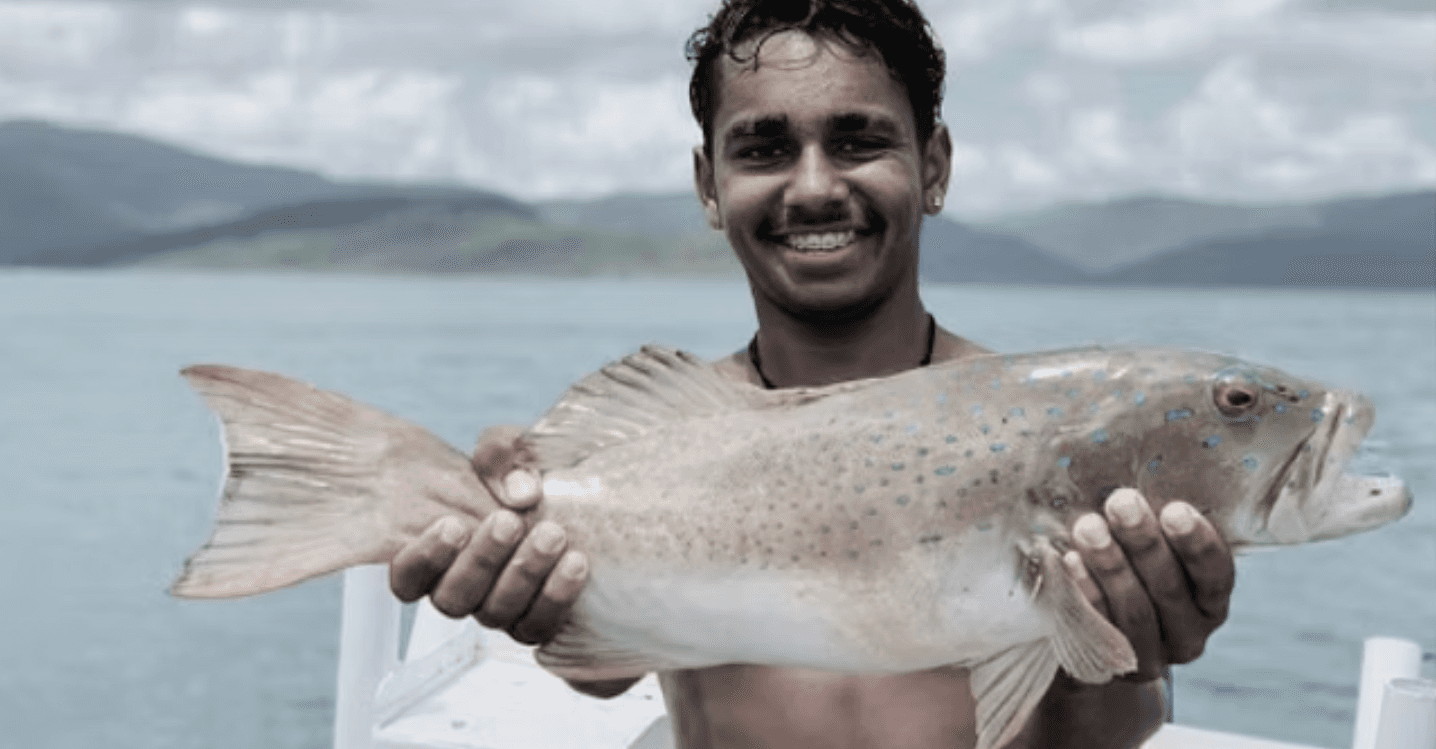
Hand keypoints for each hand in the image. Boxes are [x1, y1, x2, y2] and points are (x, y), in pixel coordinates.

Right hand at [388, 425, 588, 645]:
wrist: (572, 495)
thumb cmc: (525, 474)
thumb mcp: (511, 450)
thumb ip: (502, 454)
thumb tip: (520, 492)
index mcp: (437, 552)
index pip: (408, 575)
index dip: (424, 558)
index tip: (453, 524)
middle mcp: (460, 587)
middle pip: (453, 598)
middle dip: (481, 559)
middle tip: (509, 522)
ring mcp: (496, 608)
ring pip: (494, 614)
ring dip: (522, 575)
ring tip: (551, 535)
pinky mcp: (534, 619)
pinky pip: (537, 627)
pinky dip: (556, 597)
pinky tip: (575, 563)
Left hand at [1066, 488, 1235, 680]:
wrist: (1100, 634)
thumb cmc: (1134, 566)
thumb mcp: (1155, 546)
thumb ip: (1156, 522)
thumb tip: (1134, 468)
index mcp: (1211, 599)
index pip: (1215, 574)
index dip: (1197, 544)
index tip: (1175, 510)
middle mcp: (1190, 632)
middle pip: (1170, 590)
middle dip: (1145, 544)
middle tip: (1122, 503)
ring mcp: (1153, 653)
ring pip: (1135, 610)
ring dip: (1111, 565)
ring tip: (1088, 526)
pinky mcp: (1112, 663)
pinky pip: (1098, 627)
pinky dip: (1084, 591)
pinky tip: (1070, 560)